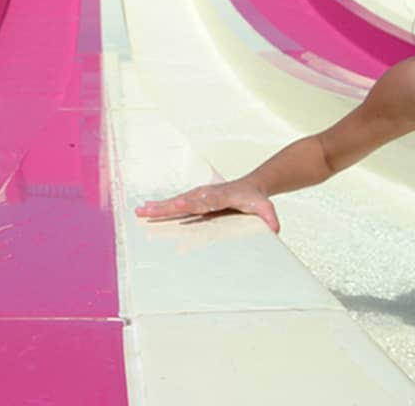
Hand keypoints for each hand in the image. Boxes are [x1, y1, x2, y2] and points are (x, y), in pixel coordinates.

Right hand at [135, 179, 279, 232]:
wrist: (251, 185)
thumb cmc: (256, 199)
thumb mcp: (265, 207)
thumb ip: (269, 217)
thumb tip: (275, 229)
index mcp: (221, 196)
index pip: (205, 201)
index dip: (191, 203)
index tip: (178, 204)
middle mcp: (207, 194)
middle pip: (184, 200)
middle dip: (166, 206)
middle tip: (147, 210)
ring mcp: (198, 195)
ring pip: (176, 201)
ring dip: (158, 207)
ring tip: (140, 212)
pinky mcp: (194, 199)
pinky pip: (176, 203)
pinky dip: (161, 207)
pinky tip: (146, 210)